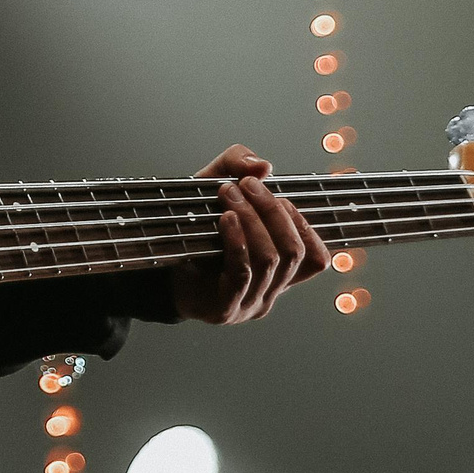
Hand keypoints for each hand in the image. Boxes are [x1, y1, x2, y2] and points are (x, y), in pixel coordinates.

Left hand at [169, 144, 328, 324]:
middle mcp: (270, 290)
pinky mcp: (224, 308)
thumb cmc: (193, 227)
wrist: (158, 267)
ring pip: (269, 259)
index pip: (315, 258)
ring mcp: (249, 303)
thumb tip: (262, 165)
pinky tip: (225, 219)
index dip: (304, 225)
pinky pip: (241, 271)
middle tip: (248, 186)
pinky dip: (236, 240)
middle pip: (293, 252)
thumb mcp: (214, 184)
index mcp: (278, 270)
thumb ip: (238, 165)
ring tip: (228, 193)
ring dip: (252, 219)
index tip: (280, 196)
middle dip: (273, 211)